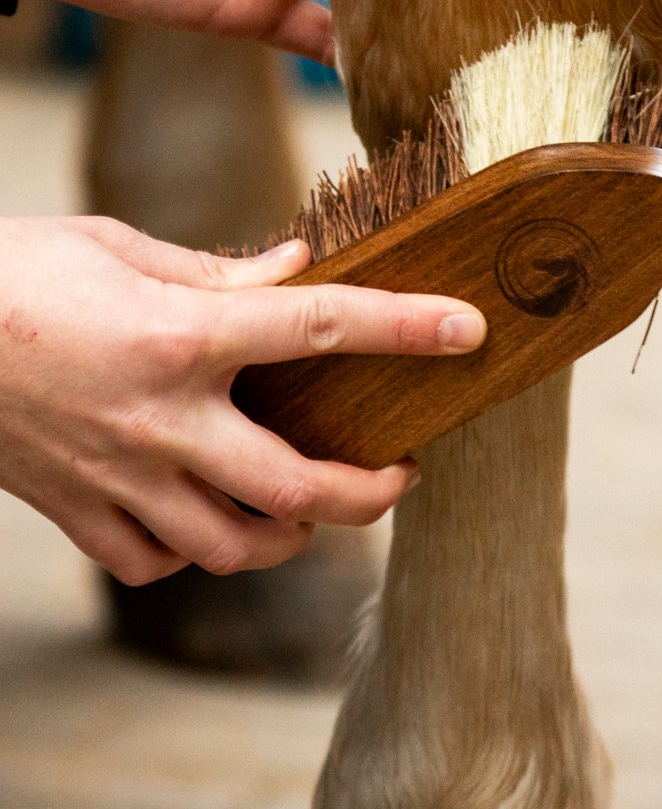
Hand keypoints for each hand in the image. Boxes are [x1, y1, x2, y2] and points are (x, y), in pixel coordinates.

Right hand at [0, 215, 485, 584]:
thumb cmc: (10, 272)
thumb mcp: (117, 244)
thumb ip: (217, 272)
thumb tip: (300, 270)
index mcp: (179, 336)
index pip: (321, 328)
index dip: (408, 327)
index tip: (469, 329)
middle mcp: (161, 420)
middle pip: (300, 489)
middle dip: (372, 493)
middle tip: (398, 473)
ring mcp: (119, 477)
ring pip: (237, 546)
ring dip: (291, 534)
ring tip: (308, 506)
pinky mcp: (75, 511)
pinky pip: (156, 564)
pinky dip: (192, 554)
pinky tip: (204, 521)